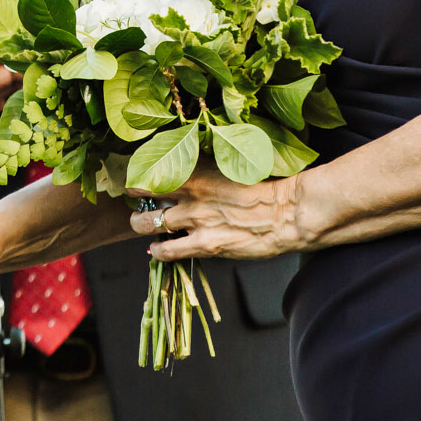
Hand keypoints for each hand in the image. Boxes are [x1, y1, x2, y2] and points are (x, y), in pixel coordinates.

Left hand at [129, 164, 317, 260]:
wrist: (286, 213)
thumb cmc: (264, 189)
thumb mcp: (231, 169)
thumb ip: (206, 170)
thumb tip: (189, 169)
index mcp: (198, 172)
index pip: (154, 171)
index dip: (139, 177)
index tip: (134, 179)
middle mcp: (192, 196)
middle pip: (146, 197)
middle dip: (136, 201)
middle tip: (136, 204)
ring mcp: (196, 221)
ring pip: (150, 224)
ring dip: (141, 225)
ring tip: (139, 225)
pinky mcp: (205, 245)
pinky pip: (170, 250)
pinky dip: (159, 251)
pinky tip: (156, 250)